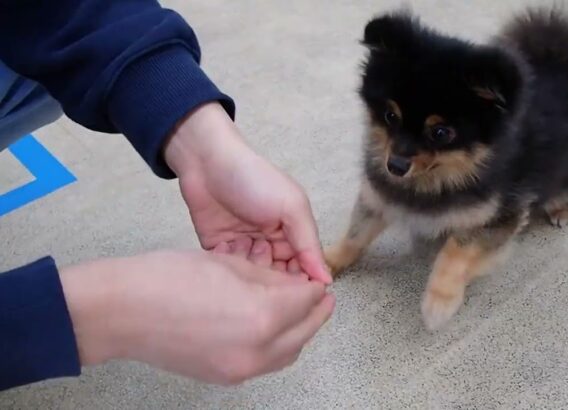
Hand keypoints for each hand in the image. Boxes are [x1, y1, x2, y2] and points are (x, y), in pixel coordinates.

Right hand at [59, 250, 334, 384]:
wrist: (121, 312)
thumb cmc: (168, 278)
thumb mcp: (230, 265)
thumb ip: (270, 279)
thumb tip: (294, 286)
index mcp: (262, 316)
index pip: (307, 301)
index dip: (314, 287)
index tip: (316, 278)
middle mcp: (257, 351)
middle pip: (305, 332)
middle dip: (316, 312)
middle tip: (320, 296)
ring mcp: (240, 370)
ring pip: (288, 353)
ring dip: (299, 332)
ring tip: (297, 311)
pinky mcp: (224, 378)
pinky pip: (265, 363)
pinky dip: (277, 346)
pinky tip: (270, 327)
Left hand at [163, 103, 330, 282]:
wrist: (207, 161)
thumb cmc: (256, 179)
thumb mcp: (292, 206)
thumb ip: (309, 243)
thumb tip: (327, 279)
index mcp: (293, 234)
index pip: (303, 269)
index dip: (301, 282)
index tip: (295, 290)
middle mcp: (270, 244)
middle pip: (277, 277)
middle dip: (272, 278)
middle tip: (265, 265)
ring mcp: (244, 247)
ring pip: (252, 277)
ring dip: (249, 269)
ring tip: (245, 246)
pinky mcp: (219, 249)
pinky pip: (227, 270)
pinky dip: (228, 265)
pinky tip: (226, 248)